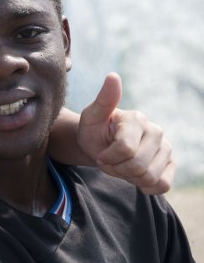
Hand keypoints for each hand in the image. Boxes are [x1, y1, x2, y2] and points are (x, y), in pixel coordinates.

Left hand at [77, 72, 173, 194]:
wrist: (100, 146)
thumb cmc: (94, 131)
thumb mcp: (91, 117)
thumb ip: (103, 100)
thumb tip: (113, 76)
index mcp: (137, 119)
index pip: (125, 150)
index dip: (107, 158)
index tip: (100, 153)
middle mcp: (156, 131)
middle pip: (138, 166)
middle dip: (116, 169)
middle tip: (109, 161)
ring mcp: (166, 148)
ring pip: (149, 177)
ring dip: (128, 178)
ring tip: (120, 165)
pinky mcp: (170, 164)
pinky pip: (163, 185)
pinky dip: (145, 186)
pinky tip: (135, 176)